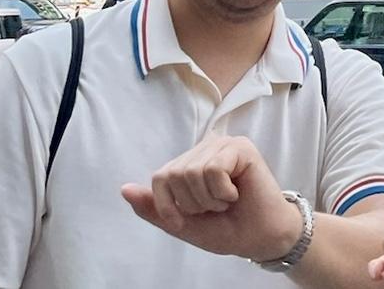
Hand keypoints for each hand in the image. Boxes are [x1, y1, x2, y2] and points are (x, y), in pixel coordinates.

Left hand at [122, 135, 299, 262]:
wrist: (259, 238)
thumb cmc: (225, 229)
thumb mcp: (182, 224)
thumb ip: (154, 208)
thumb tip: (124, 190)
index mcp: (188, 163)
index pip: (160, 177)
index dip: (169, 206)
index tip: (188, 219)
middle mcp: (204, 149)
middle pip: (175, 174)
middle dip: (192, 204)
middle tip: (215, 208)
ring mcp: (223, 145)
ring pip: (193, 172)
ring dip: (209, 199)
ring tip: (226, 201)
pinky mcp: (240, 147)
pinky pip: (213, 169)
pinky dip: (222, 191)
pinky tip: (236, 192)